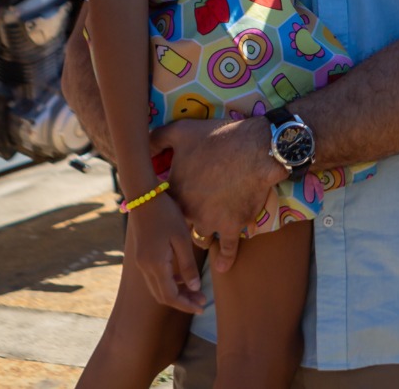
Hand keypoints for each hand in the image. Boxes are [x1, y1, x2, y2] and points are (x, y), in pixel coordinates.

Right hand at [128, 195, 205, 313]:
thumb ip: (187, 265)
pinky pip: (155, 277)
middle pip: (162, 295)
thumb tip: (193, 287)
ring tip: (196, 292)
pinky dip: (169, 282)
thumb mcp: (181, 239)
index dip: (185, 305)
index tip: (202, 308)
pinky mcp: (141, 256)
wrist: (144, 199)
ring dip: (176, 293)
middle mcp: (145, 267)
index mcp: (155, 265)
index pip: (169, 295)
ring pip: (157, 288)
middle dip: (182, 302)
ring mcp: (141, 262)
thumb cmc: (167, 215)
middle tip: (202, 302)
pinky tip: (183, 277)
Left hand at [151, 117, 282, 272]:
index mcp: (174, 192)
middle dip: (186, 223)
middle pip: (182, 225)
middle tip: (196, 214)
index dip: (172, 203)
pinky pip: (227, 248)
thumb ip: (158, 138)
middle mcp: (188, 211)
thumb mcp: (182, 130)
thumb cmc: (218, 138)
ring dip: (204, 237)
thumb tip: (143, 143)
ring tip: (207, 238)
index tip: (180, 197)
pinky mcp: (233, 225)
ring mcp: (210, 221)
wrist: (255, 148)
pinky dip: (225, 257)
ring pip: (201, 238)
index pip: (166, 206)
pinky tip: (222, 267)